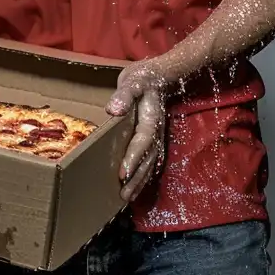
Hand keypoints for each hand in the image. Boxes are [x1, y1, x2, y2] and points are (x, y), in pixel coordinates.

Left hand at [109, 61, 170, 204]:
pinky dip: (143, 176)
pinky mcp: (152, 140)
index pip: (143, 140)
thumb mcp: (133, 81)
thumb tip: (115, 109)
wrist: (159, 77)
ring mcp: (156, 137)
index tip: (123, 174)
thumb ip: (125, 94)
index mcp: (151, 118)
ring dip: (140, 181)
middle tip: (123, 195)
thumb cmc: (144, 79)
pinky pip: (150, 161)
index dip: (134, 157)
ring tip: (127, 198)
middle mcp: (156, 131)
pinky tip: (135, 187)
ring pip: (150, 163)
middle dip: (137, 178)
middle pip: (148, 158)